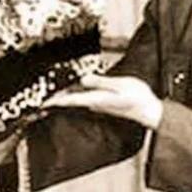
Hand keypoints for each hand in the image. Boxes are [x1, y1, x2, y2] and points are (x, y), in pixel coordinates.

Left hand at [43, 75, 163, 129]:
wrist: (149, 111)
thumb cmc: (138, 98)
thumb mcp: (121, 84)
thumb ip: (101, 82)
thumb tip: (83, 80)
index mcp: (97, 99)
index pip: (71, 100)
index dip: (55, 101)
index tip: (42, 103)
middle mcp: (96, 104)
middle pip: (72, 101)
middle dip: (58, 99)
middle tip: (43, 99)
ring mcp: (100, 106)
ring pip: (78, 101)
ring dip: (67, 98)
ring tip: (55, 96)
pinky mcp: (105, 105)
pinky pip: (85, 100)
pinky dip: (77, 97)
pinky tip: (77, 94)